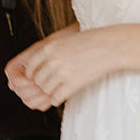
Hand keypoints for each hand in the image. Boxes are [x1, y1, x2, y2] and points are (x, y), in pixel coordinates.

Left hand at [6, 24, 120, 108]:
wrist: (108, 46)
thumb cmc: (90, 41)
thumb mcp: (65, 41)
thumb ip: (51, 51)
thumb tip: (41, 65)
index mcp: (48, 48)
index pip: (30, 67)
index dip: (33, 74)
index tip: (36, 77)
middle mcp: (52, 61)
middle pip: (37, 80)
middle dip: (42, 84)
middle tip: (50, 85)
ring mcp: (61, 73)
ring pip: (46, 90)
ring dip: (50, 92)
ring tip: (57, 90)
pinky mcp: (72, 84)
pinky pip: (57, 97)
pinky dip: (58, 99)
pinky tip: (62, 95)